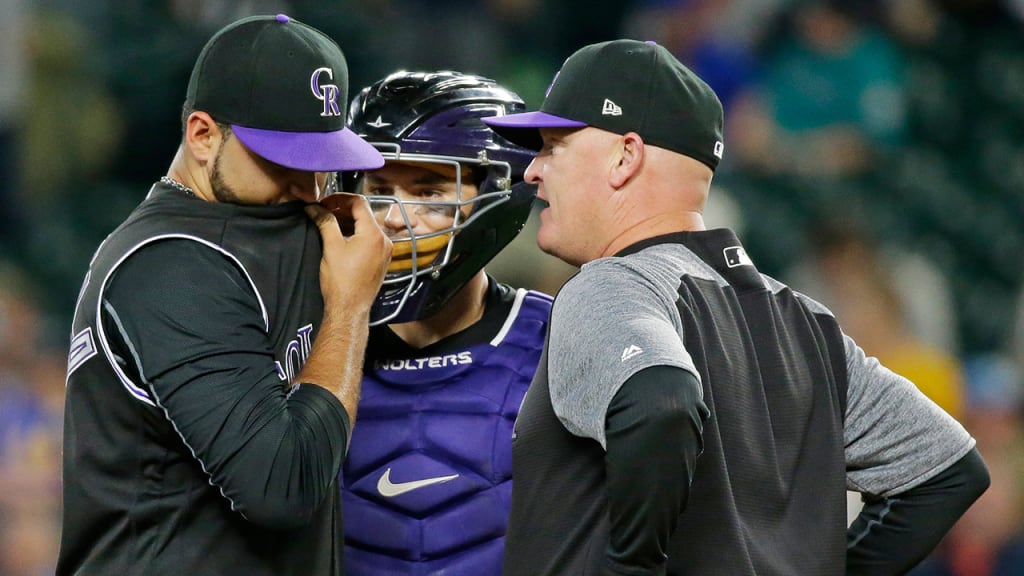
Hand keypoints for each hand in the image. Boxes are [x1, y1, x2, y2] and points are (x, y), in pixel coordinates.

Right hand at [305, 194, 391, 314]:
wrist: (349, 309)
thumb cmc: (341, 281)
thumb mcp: (331, 246)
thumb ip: (325, 222)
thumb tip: (314, 208)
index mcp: (374, 234)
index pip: (359, 202)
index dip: (340, 198)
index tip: (324, 202)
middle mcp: (384, 240)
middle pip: (363, 214)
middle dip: (342, 210)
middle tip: (323, 211)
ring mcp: (384, 251)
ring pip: (366, 227)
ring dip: (347, 222)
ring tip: (328, 223)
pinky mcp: (381, 260)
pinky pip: (369, 239)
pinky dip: (355, 234)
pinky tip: (339, 237)